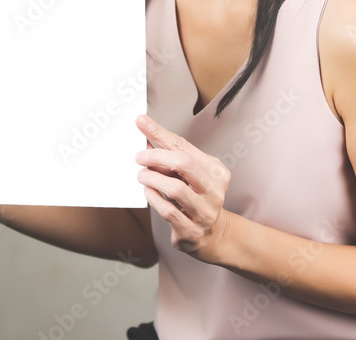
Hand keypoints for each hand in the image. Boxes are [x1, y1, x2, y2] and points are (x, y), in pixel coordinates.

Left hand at [134, 114, 231, 263]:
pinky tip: (148, 192)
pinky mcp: (192, 230)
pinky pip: (168, 211)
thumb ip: (172, 159)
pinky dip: (153, 198)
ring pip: (175, 189)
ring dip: (152, 179)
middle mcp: (214, 190)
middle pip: (184, 163)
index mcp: (216, 171)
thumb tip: (147, 142)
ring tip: (142, 175)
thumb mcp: (191, 175)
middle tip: (139, 157)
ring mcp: (205, 211)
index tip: (141, 122)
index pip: (184, 146)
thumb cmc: (198, 198)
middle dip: (156, 157)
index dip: (160, 132)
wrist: (214, 234)